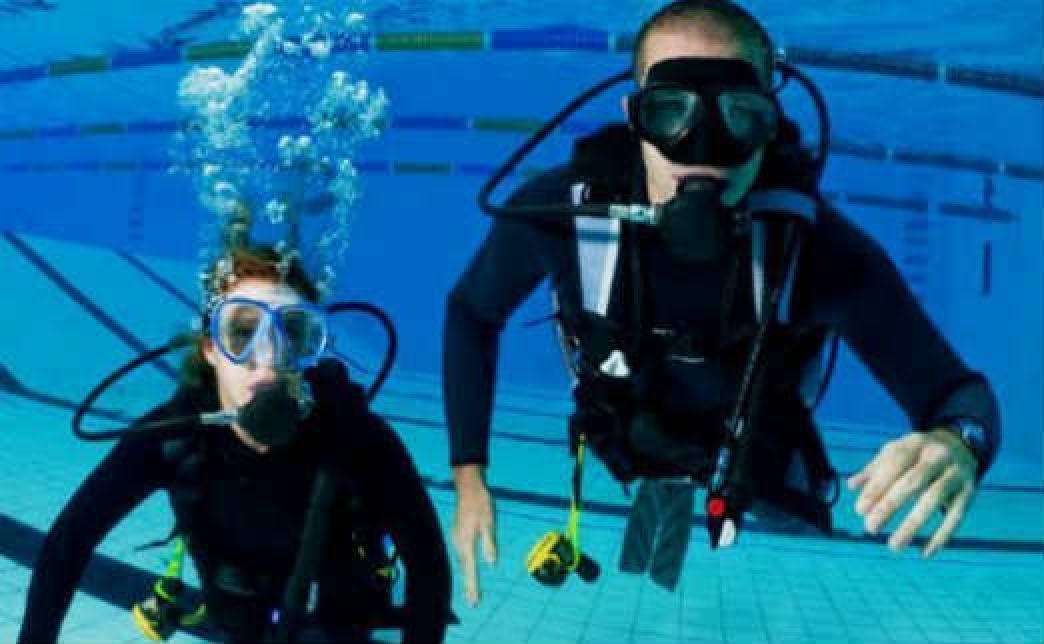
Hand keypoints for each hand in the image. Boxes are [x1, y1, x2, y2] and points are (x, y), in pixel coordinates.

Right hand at [452, 465, 496, 605]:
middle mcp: (458, 542)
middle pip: (465, 569)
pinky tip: (468, 568)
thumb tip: (491, 563)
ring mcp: (456, 538)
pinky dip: (465, 564)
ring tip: (471, 592)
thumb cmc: (481, 504)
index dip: (473, 586)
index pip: (470, 569)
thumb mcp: (489, 523)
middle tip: (473, 603)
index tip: (474, 602)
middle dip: (469, 586)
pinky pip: (462, 553)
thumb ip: (489, 544)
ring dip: (467, 576)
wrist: (468, 487)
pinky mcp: (457, 534)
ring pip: (462, 561)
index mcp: (466, 541)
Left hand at [848, 428, 977, 556]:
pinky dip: (941, 536)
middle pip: (913, 482)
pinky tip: (925, 552)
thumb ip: (874, 469)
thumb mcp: (896, 452)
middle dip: (889, 506)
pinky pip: (956, 516)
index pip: (893, 465)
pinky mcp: (969, 492)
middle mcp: (938, 456)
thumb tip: (851, 486)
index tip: (859, 510)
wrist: (961, 444)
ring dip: (912, 525)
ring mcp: (956, 474)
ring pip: (934, 500)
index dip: (876, 487)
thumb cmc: (917, 454)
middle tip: (870, 528)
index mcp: (915, 443)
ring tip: (893, 546)